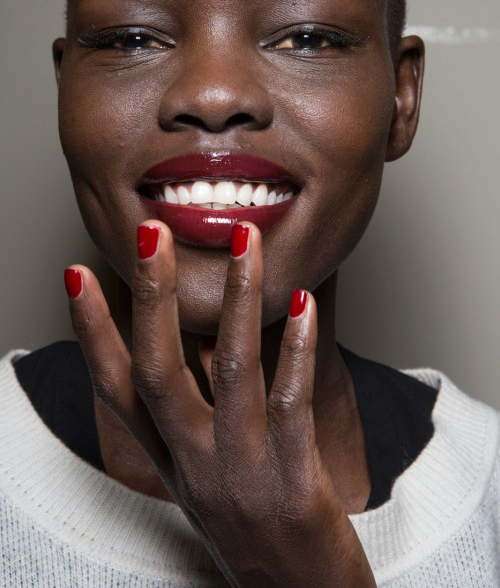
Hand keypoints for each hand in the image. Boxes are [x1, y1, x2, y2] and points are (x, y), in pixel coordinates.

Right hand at [66, 221, 375, 587]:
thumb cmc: (254, 527)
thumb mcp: (208, 470)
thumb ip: (202, 405)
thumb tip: (204, 334)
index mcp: (169, 458)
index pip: (117, 386)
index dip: (93, 330)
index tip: (76, 276)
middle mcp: (194, 463)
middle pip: (159, 369)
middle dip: (152, 296)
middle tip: (151, 234)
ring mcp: (241, 473)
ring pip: (231, 370)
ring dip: (238, 297)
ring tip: (246, 240)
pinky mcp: (293, 486)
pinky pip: (291, 403)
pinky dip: (297, 348)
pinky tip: (303, 302)